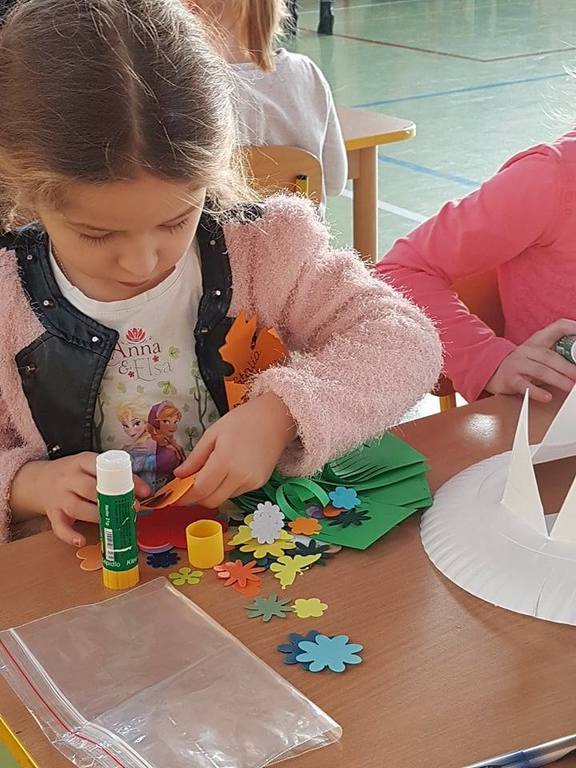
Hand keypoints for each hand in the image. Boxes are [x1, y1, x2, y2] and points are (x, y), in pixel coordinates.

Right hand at [10, 453, 150, 546]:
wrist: (38, 481)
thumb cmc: (74, 475)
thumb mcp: (90, 467)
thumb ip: (112, 476)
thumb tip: (143, 492)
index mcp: (82, 462)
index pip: (104, 468)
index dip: (126, 480)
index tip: (145, 492)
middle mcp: (69, 479)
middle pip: (89, 488)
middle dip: (112, 499)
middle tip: (132, 508)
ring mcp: (59, 497)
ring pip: (77, 507)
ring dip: (97, 516)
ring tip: (113, 523)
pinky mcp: (52, 514)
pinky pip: (59, 526)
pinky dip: (69, 535)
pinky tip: (81, 541)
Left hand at [174, 393, 296, 508]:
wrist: (275, 419)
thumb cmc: (242, 420)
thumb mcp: (212, 433)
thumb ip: (195, 457)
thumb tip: (179, 475)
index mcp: (225, 461)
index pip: (200, 490)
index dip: (184, 496)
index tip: (174, 496)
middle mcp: (240, 476)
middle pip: (211, 501)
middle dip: (196, 498)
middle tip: (187, 488)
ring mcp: (251, 482)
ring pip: (223, 498)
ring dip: (211, 492)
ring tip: (208, 475)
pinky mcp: (259, 484)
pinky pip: (236, 493)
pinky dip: (225, 488)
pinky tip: (226, 472)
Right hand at [486, 319, 575, 401]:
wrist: (491, 371)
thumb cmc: (520, 364)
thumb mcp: (536, 353)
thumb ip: (556, 353)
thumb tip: (575, 360)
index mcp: (537, 342)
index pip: (557, 329)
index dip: (571, 329)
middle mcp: (527, 351)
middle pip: (550, 357)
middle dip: (568, 367)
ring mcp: (517, 364)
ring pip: (540, 371)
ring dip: (558, 380)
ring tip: (570, 387)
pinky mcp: (510, 379)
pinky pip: (524, 385)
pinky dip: (537, 392)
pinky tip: (547, 397)